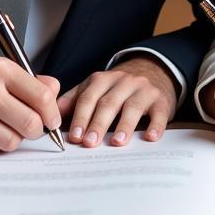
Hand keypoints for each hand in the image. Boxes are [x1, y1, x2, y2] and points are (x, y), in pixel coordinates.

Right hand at [0, 58, 61, 153]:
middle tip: (31, 128)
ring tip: (2, 127)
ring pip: (12, 141)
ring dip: (13, 138)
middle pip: (30, 123)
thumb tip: (56, 93)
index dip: (52, 113)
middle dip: (36, 130)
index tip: (52, 120)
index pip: (42, 95)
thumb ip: (31, 81)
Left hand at [57, 56, 176, 146]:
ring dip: (124, 125)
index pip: (89, 97)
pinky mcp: (161, 100)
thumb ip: (75, 99)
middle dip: (98, 123)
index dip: (81, 117)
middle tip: (90, 143)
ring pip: (133, 107)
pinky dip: (155, 125)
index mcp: (103, 80)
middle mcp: (124, 82)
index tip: (75, 136)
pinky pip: (159, 113)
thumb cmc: (118, 88)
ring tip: (117, 142)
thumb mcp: (96, 88)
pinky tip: (150, 137)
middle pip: (109, 103)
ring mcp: (144, 90)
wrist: (152, 71)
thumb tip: (53, 114)